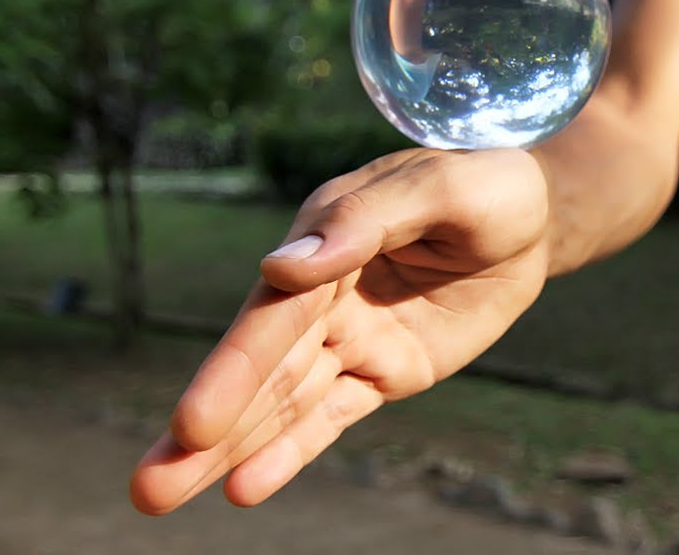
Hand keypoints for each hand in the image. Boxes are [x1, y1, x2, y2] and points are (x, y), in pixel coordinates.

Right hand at [129, 147, 549, 514]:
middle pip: (259, 370)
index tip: (192, 424)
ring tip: (161, 496)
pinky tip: (248, 485)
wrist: (533, 214)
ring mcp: (352, 336)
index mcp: (324, 242)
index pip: (272, 316)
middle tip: (145, 490)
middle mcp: (323, 294)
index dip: (232, 372)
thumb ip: (366, 224)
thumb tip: (283, 268)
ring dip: (231, 450)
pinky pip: (334, 415)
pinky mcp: (384, 369)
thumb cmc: (484, 182)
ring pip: (284, 402)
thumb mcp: (438, 189)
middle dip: (205, 429)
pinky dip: (292, 450)